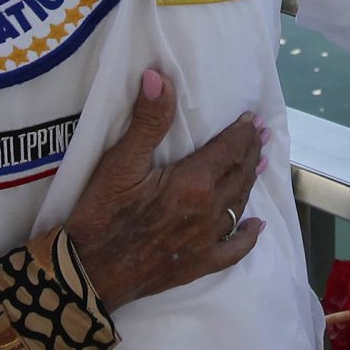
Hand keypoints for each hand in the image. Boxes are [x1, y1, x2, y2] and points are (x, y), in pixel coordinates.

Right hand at [63, 69, 267, 310]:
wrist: (88, 272)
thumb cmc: (101, 213)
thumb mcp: (120, 162)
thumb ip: (147, 120)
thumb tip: (160, 77)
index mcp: (194, 183)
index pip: (229, 150)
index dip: (242, 132)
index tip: (251, 118)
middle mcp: (209, 211)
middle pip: (239, 175)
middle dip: (251, 151)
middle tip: (261, 135)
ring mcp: (206, 241)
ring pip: (239, 204)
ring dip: (249, 181)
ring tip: (258, 164)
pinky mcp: (198, 265)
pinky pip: (234, 250)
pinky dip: (248, 235)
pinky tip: (256, 225)